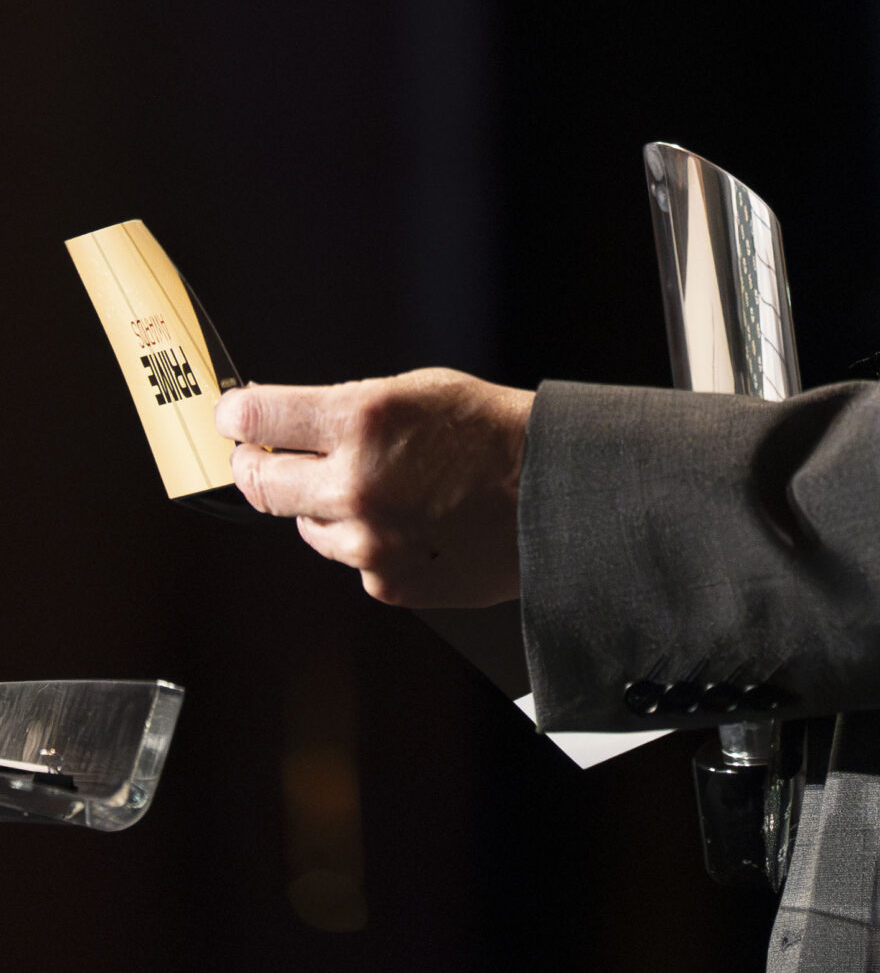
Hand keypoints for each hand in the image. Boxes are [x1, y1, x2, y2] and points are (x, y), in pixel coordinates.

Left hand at [216, 369, 532, 606]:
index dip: (236, 415)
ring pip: (305, 526)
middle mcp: (355, 483)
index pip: (258, 417)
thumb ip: (348, 408)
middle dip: (256, 465)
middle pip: (259, 482)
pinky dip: (365, 541)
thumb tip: (286, 421)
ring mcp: (368, 541)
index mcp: (364, 420)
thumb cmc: (492, 432)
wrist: (555, 492)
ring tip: (375, 488)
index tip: (232, 417)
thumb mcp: (418, 389)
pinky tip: (408, 521)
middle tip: (264, 455)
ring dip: (321, 506)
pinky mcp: (387, 583)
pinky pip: (351, 559)